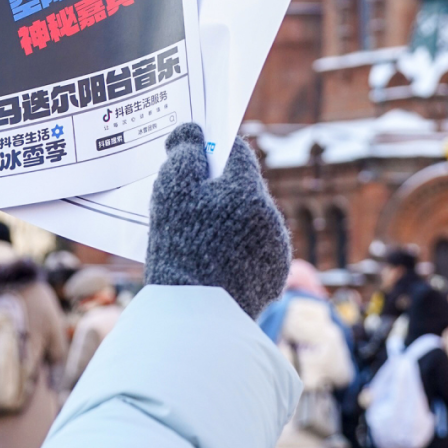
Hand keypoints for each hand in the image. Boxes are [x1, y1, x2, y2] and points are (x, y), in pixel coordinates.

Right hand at [144, 123, 290, 321]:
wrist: (194, 315)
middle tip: (192, 205)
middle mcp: (270, 215)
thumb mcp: (171, 190)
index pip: (236, 152)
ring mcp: (277, 248)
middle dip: (223, 191)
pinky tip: (216, 263)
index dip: (214, 152)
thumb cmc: (178, 245)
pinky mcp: (275, 277)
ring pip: (254, 221)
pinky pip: (259, 252)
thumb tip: (193, 132)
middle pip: (245, 188)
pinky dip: (242, 252)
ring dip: (234, 222)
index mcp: (248, 188)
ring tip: (202, 238)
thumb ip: (184, 151)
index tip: (197, 159)